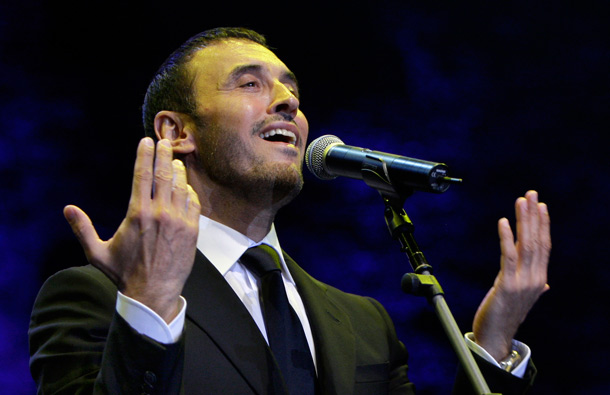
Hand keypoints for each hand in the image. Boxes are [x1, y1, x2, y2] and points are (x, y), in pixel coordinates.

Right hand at [63, 138, 200, 322]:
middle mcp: (160, 213)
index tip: (146, 141)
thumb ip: (82, 229)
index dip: (144, 155)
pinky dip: (190, 192)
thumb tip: (67, 208)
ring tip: (175, 161)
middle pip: (164, 174)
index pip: (142, 175)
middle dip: (165, 154)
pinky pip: (194, 203)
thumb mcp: (97, 252)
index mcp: (137, 213)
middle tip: (165, 142)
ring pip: (181, 186)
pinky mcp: (192, 230)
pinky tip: (186, 187)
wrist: (153, 294)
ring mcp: (178, 221)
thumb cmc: (123, 273)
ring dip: (178, 171)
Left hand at [472, 190, 550, 360]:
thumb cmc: (505, 317)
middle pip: (537, 241)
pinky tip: (503, 222)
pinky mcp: (507, 285)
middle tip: (531, 194)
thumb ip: (534, 287)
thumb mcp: (522, 299)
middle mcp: (535, 280)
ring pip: (526, 245)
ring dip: (523, 221)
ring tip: (521, 202)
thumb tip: (544, 283)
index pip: (544, 246)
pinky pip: (508, 256)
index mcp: (539, 280)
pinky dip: (506, 237)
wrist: (496, 338)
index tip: (540, 206)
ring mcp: (522, 283)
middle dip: (534, 216)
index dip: (543, 225)